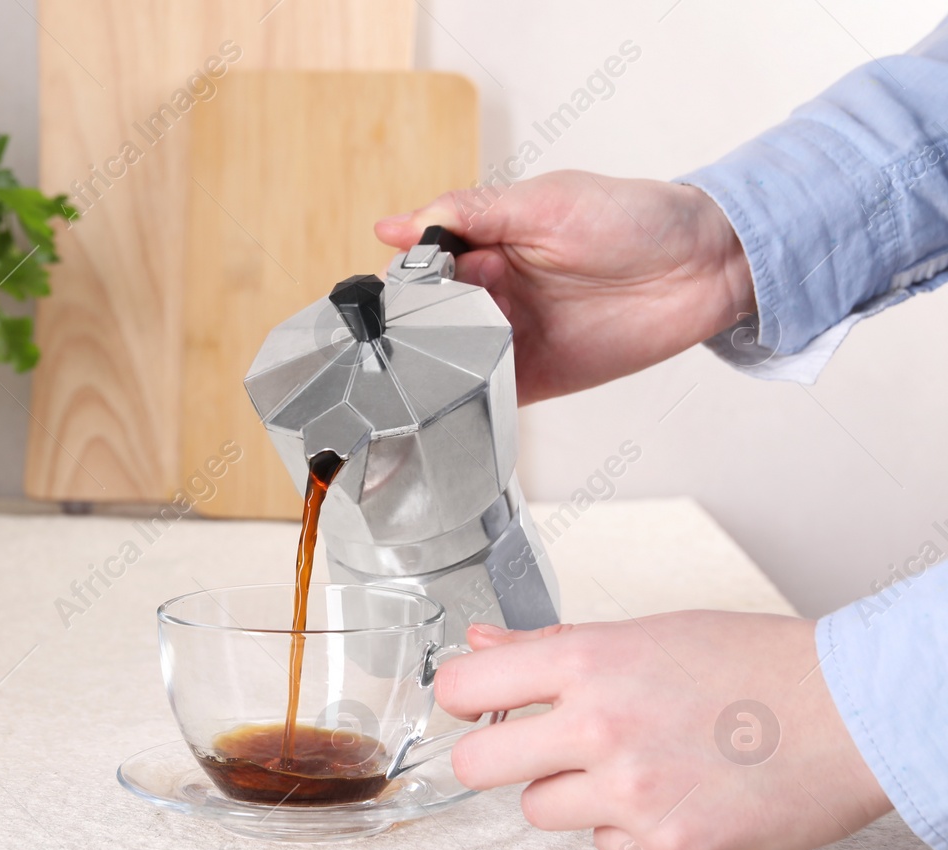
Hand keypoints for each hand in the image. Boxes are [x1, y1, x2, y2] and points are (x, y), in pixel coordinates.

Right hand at [375, 171, 754, 403]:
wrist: (705, 267)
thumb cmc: (636, 218)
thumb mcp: (546, 200)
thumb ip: (471, 213)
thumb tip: (397, 226)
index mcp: (486, 243)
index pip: (421, 267)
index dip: (403, 281)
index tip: (389, 295)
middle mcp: (491, 293)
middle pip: (426, 320)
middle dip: (412, 330)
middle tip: (409, 337)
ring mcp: (510, 338)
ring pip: (448, 362)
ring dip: (432, 369)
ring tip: (426, 370)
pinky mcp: (535, 378)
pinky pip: (485, 398)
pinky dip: (464, 404)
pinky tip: (451, 400)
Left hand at [435, 613, 891, 849]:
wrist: (850, 713)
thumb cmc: (754, 665)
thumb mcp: (643, 634)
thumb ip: (550, 646)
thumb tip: (480, 642)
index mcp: (587, 662)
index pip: (461, 688)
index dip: (462, 700)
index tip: (475, 706)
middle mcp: (598, 726)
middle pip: (475, 763)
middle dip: (496, 757)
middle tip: (534, 748)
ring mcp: (630, 792)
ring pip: (537, 808)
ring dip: (568, 792)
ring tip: (629, 765)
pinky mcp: (666, 847)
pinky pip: (603, 845)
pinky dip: (626, 828)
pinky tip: (670, 796)